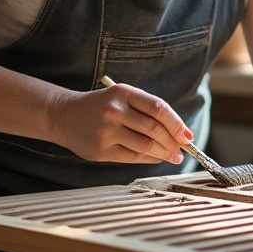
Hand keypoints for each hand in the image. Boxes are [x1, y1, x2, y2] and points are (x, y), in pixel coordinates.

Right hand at [48, 80, 191, 164]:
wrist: (65, 115)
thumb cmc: (101, 107)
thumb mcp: (123, 98)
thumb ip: (148, 112)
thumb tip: (180, 133)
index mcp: (123, 93)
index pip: (158, 108)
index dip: (177, 123)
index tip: (188, 134)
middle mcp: (114, 110)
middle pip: (154, 129)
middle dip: (174, 141)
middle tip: (184, 148)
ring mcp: (106, 131)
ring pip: (146, 145)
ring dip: (165, 153)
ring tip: (174, 156)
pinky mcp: (101, 150)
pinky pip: (133, 156)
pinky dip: (150, 159)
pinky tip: (157, 158)